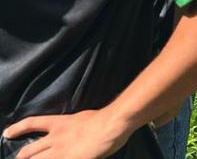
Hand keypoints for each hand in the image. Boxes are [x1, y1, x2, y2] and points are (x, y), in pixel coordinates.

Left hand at [3, 109, 132, 158]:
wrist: (110, 125)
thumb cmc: (102, 119)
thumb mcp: (83, 117)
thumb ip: (74, 125)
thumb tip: (73, 128)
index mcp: (59, 123)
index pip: (33, 123)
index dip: (18, 128)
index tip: (7, 133)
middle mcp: (55, 139)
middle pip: (29, 151)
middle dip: (21, 157)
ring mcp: (61, 153)